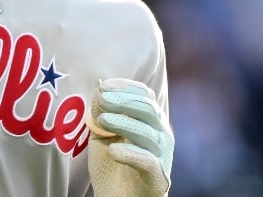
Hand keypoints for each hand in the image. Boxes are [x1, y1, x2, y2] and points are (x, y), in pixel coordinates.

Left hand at [86, 78, 173, 196]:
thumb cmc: (111, 166)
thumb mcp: (101, 135)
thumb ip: (100, 112)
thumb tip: (100, 84)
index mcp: (150, 121)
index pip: (144, 95)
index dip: (125, 87)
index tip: (104, 87)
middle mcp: (161, 135)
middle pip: (148, 109)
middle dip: (123, 101)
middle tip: (101, 99)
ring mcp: (162, 156)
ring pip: (148, 132)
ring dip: (124, 123)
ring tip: (102, 122)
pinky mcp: (158, 177)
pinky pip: (148, 161)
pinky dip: (131, 153)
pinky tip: (114, 150)